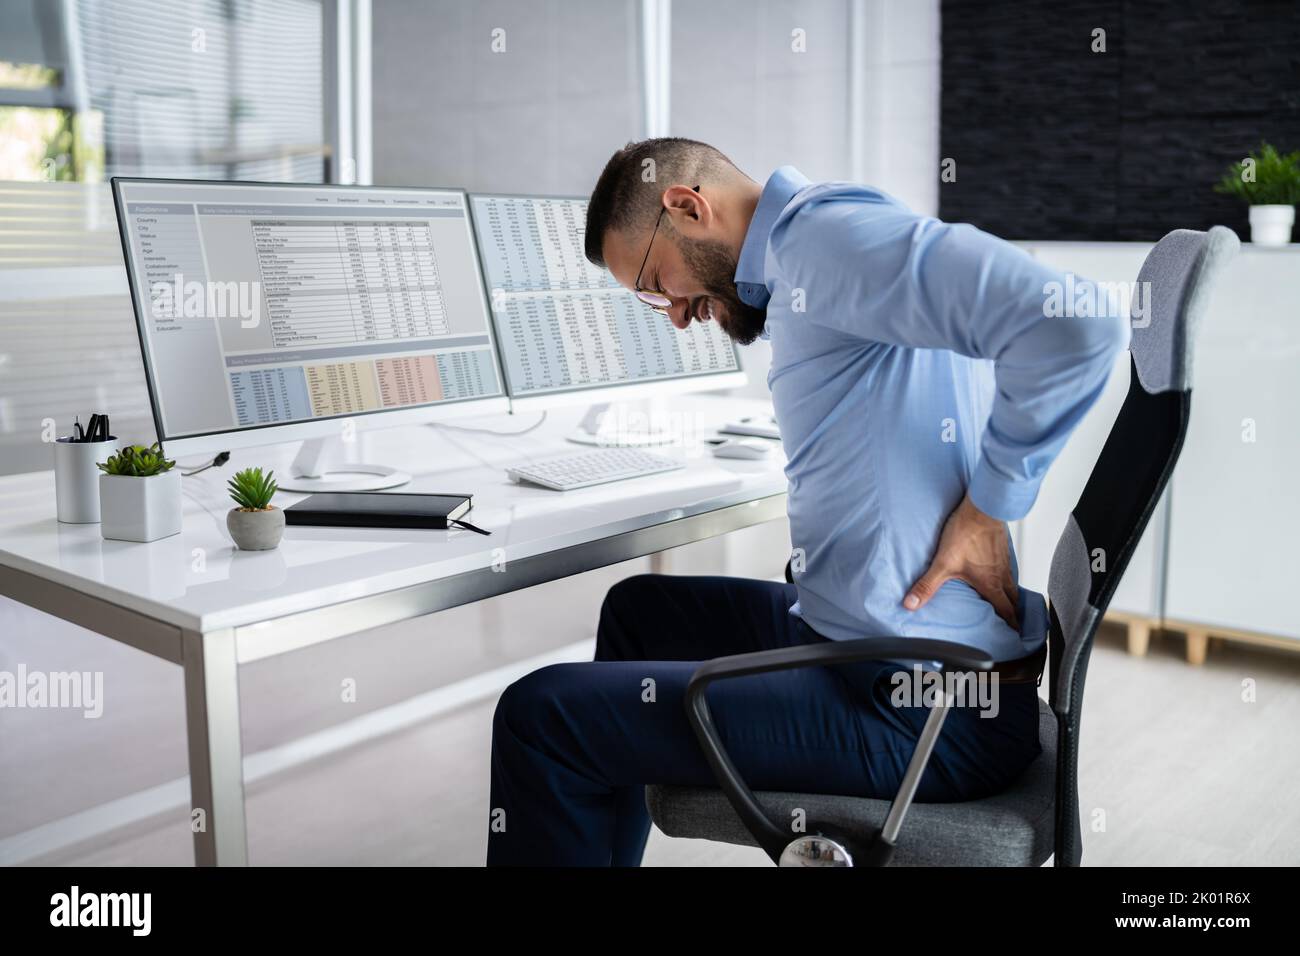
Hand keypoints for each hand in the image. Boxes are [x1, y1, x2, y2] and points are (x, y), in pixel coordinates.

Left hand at [904, 494, 1019, 629]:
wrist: (982, 506)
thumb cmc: (967, 533)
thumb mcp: (943, 563)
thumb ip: (927, 585)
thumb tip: (912, 603)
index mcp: (991, 583)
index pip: (1006, 609)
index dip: (1011, 623)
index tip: (1016, 633)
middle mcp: (1001, 573)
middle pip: (1013, 598)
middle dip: (1014, 611)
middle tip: (1014, 620)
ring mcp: (1003, 559)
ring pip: (1011, 581)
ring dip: (1010, 593)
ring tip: (1006, 599)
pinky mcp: (1001, 546)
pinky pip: (1007, 566)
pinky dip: (1005, 575)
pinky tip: (995, 570)